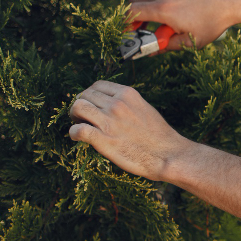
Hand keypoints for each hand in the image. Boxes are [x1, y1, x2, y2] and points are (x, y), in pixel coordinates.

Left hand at [68, 81, 191, 181]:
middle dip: (81, 105)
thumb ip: (127, 103)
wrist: (167, 154)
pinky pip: (77, 130)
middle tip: (83, 117)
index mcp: (127, 94)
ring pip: (77, 107)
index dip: (90, 94)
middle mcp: (117, 104)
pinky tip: (78, 137)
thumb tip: (110, 103)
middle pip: (84, 95)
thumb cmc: (159, 135)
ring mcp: (109, 121)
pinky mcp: (103, 140)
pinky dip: (73, 133)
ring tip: (80, 124)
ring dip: (74, 116)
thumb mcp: (145, 108)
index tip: (92, 105)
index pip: (97, 85)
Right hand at [128, 0, 240, 51]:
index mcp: (163, 10)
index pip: (131, 12)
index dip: (126, 23)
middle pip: (133, 0)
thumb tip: (152, 52)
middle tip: (142, 25)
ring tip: (152, 13)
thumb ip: (168, 46)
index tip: (131, 31)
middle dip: (133, 14)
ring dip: (141, 1)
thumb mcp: (192, 41)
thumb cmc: (213, 22)